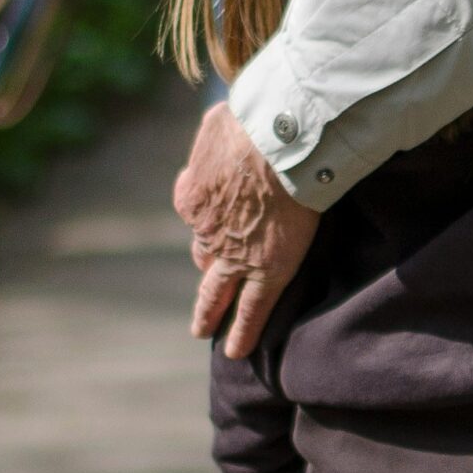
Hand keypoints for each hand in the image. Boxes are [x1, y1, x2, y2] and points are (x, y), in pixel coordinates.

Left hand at [174, 103, 320, 355]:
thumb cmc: (253, 121)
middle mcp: (205, 231)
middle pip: (203, 258)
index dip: (208, 223)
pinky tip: (237, 351)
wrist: (280, 140)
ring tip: (209, 329)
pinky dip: (242, 333)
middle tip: (203, 296)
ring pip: (216, 292)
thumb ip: (212, 137)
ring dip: (211, 312)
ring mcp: (233, 255)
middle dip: (205, 275)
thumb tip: (217, 131)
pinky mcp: (266, 270)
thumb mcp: (217, 122)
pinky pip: (250, 310)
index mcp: (191, 196)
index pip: (196, 217)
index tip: (219, 224)